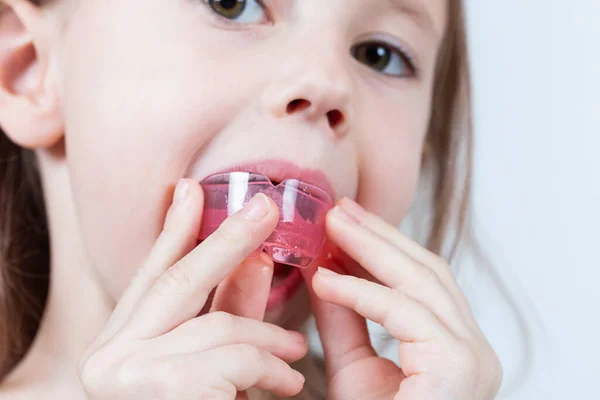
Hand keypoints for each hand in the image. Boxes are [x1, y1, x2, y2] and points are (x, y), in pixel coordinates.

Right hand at [78, 180, 306, 399]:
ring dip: (268, 336)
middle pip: (177, 281)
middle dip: (228, 240)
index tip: (190, 188)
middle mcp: (107, 357)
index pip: (150, 277)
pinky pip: (236, 357)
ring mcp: (124, 374)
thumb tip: (255, 257)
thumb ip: (228, 312)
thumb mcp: (213, 363)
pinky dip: (271, 367)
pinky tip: (287, 382)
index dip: (175, 231)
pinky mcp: (160, 390)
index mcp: (117, 346)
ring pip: (217, 323)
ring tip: (294, 350)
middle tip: (266, 206)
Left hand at [303, 198, 501, 399]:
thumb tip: (323, 269)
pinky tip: (326, 279)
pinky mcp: (460, 368)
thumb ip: (344, 319)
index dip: (382, 246)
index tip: (344, 219)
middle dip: (379, 236)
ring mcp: (473, 357)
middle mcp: (475, 349)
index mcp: (455, 347)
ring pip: (423, 282)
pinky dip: (364, 293)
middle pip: (426, 272)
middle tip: (338, 207)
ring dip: (373, 249)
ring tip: (332, 223)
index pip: (421, 281)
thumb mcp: (352, 369)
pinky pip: (406, 314)